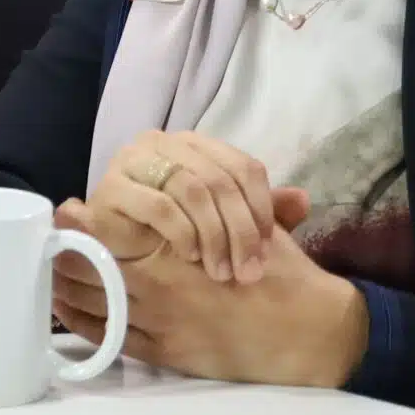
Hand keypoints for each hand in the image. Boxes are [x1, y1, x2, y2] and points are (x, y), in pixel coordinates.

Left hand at [52, 199, 367, 387]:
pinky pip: (112, 338)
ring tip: (47, 270)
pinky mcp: (166, 353)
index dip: (84, 222)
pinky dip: (85, 323)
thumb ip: (215, 204)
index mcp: (180, 250)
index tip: (65, 209)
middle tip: (45, 240)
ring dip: (67, 287)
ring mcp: (161, 324)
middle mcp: (162, 287)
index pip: (115, 233)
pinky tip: (68, 309)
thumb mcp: (249, 224)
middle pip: (94, 269)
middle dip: (65, 252)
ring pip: (97, 304)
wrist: (310, 333)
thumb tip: (184, 179)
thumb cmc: (282, 272)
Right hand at [90, 132, 308, 283]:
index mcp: (196, 145)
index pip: (244, 167)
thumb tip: (303, 200)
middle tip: (248, 272)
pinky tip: (190, 255)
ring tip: (220, 270)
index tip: (267, 251)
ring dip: (214, 235)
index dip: (262, 209)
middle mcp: (165, 142)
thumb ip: (263, 214)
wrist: (114, 256)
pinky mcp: (111, 187)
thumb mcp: (227, 227)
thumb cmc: (173, 240)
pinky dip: (182, 232)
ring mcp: (134, 161)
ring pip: (193, 189)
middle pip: (221, 179)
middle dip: (240, 230)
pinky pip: (158, 204)